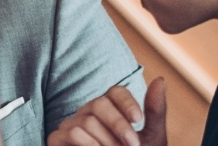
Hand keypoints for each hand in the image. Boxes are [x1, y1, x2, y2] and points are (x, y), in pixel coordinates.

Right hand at [48, 78, 165, 145]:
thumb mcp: (152, 137)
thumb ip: (155, 111)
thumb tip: (160, 79)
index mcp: (111, 109)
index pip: (115, 92)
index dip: (127, 103)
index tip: (138, 120)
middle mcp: (89, 113)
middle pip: (99, 103)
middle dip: (118, 125)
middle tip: (131, 145)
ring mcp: (71, 124)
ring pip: (87, 121)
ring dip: (107, 141)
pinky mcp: (57, 138)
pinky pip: (72, 132)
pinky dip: (89, 144)